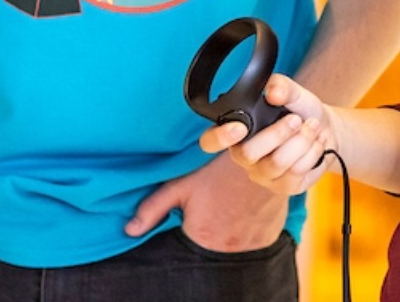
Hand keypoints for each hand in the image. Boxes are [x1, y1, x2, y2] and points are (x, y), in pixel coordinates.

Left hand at [125, 149, 286, 251]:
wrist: (265, 153)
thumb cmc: (221, 167)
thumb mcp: (182, 184)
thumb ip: (153, 208)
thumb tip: (130, 230)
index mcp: (203, 237)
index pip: (190, 244)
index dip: (192, 228)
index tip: (200, 212)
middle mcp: (228, 246)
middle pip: (214, 247)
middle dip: (213, 231)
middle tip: (217, 206)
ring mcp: (252, 243)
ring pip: (237, 244)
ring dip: (233, 231)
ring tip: (232, 207)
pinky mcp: (270, 235)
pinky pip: (257, 241)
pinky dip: (252, 230)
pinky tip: (248, 210)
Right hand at [200, 74, 334, 195]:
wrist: (326, 129)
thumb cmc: (301, 111)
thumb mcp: (294, 93)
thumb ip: (281, 86)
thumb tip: (272, 92)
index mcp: (236, 131)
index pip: (210, 142)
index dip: (219, 137)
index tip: (239, 127)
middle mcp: (244, 156)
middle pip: (248, 153)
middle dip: (278, 132)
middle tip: (297, 119)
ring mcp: (263, 174)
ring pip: (276, 163)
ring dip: (301, 141)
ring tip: (312, 127)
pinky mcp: (283, 187)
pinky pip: (295, 173)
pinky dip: (312, 152)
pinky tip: (317, 142)